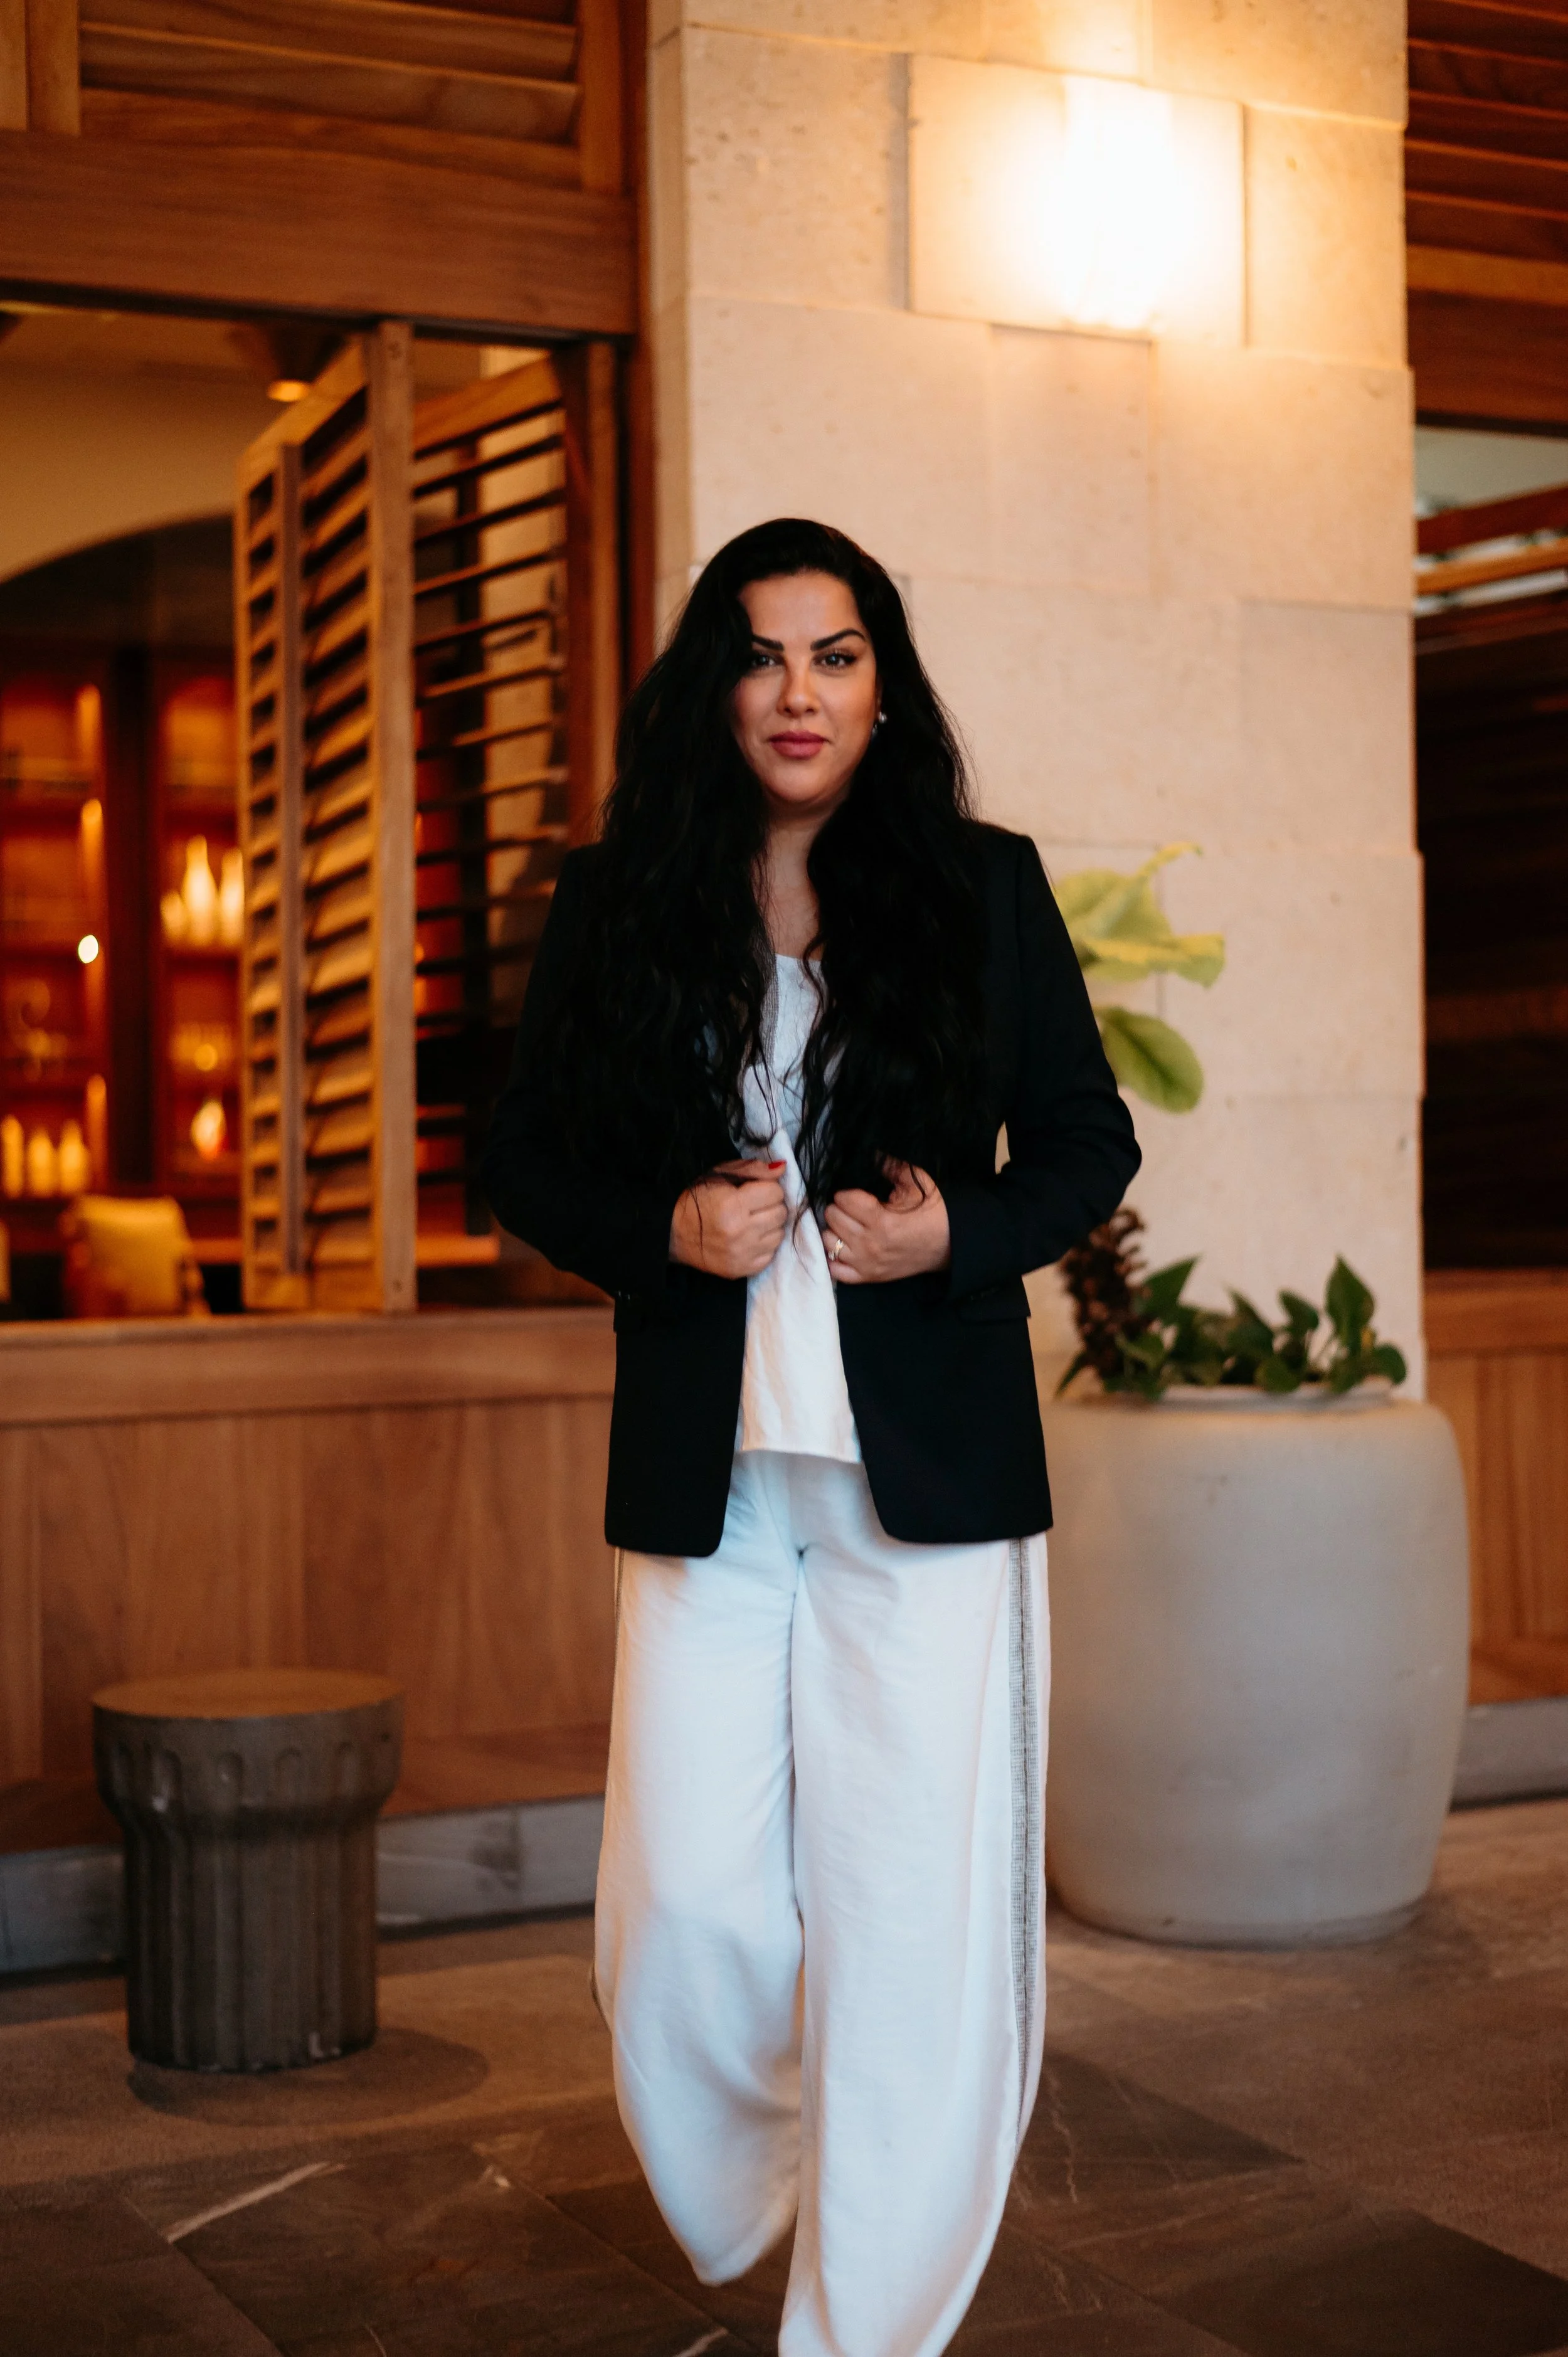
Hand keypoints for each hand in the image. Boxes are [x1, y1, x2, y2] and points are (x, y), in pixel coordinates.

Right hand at [670, 1158, 787, 1278]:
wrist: (671, 1233)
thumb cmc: (695, 1199)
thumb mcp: (719, 1175)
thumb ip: (753, 1169)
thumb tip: (782, 1168)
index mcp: (733, 1204)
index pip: (776, 1192)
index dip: (767, 1188)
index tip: (755, 1190)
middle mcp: (739, 1232)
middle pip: (780, 1213)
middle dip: (770, 1206)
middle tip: (753, 1206)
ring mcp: (741, 1254)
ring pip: (779, 1235)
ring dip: (769, 1226)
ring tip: (751, 1222)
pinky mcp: (740, 1270)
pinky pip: (770, 1255)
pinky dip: (763, 1246)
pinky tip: (748, 1239)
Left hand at [823, 1163, 950, 1284]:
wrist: (949, 1244)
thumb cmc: (932, 1212)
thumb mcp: (915, 1184)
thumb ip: (890, 1166)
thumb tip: (870, 1152)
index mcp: (880, 1219)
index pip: (843, 1200)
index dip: (847, 1193)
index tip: (855, 1195)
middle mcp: (870, 1243)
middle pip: (832, 1218)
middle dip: (840, 1209)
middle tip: (851, 1209)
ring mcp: (867, 1263)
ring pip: (829, 1241)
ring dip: (835, 1231)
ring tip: (847, 1226)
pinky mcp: (869, 1277)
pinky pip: (836, 1271)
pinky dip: (835, 1258)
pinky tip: (843, 1247)